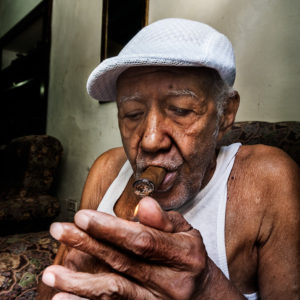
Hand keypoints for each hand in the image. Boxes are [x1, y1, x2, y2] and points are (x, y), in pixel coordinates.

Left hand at [42, 197, 209, 298]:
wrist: (205, 298)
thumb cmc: (191, 258)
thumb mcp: (187, 233)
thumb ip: (164, 220)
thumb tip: (144, 204)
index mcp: (184, 255)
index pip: (142, 240)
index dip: (111, 229)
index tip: (83, 216)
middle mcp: (171, 283)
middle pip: (122, 262)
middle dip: (88, 245)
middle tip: (59, 230)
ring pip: (113, 292)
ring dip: (79, 282)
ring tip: (51, 271)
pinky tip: (64, 297)